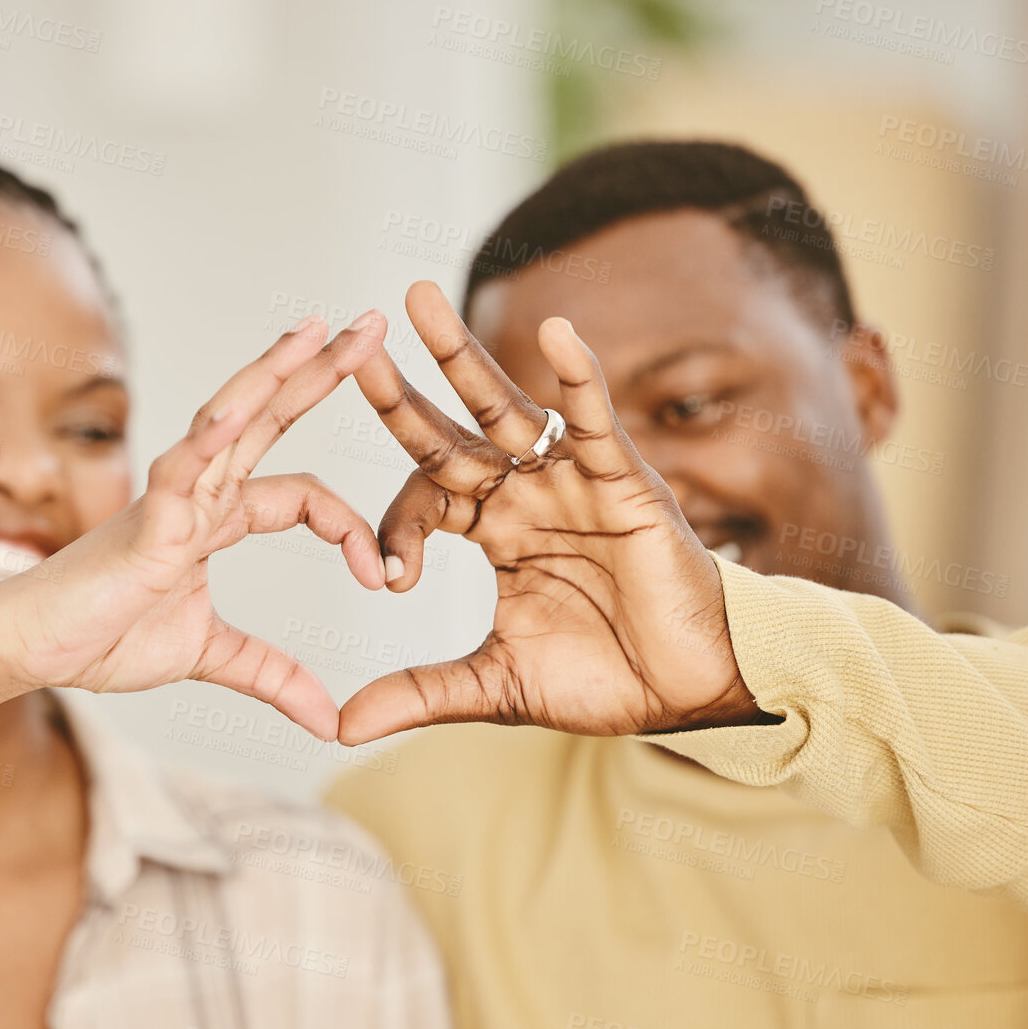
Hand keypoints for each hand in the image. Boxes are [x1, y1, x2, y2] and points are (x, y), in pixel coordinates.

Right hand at [4, 313, 389, 740]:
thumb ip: (271, 677)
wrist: (31, 651)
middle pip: (271, 418)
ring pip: (230, 420)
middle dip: (322, 371)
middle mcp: (198, 494)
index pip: (300, 494)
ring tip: (321, 328)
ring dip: (275, 373)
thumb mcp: (210, 657)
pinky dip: (208, 438)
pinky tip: (240, 408)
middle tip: (373, 326)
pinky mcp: (142, 522)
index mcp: (216, 520)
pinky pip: (179, 469)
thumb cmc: (102, 639)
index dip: (350, 529)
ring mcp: (170, 499)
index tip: (382, 578)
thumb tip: (329, 721)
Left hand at [338, 282, 764, 744]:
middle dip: (400, 390)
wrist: (688, 691)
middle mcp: (525, 493)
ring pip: (506, 407)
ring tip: (416, 301)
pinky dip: (579, 378)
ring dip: (460, 355)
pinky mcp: (624, 481)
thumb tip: (339, 727)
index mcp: (494, 530)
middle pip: (448, 430)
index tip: (389, 578)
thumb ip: (419, 694)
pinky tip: (558, 332)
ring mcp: (570, 480)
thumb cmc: (604, 677)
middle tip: (354, 339)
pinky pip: (595, 421)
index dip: (395, 527)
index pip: (425, 496)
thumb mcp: (495, 686)